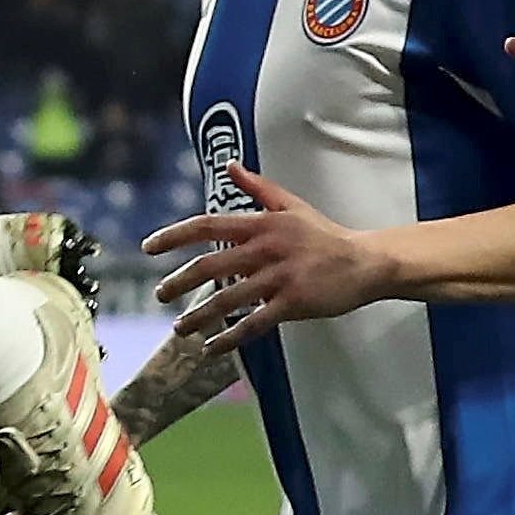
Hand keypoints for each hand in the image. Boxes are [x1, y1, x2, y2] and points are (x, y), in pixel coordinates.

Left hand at [144, 164, 397, 341]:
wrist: (365, 261)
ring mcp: (279, 277)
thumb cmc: (325, 234)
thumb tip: (229, 165)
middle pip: (211, 266)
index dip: (175, 236)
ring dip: (199, 316)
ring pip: (228, 299)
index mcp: (262, 224)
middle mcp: (266, 249)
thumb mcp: (292, 205)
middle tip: (160, 294)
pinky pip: (253, 324)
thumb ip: (257, 187)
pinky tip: (210, 348)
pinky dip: (229, 338)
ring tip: (179, 328)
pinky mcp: (292, 303)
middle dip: (180, 282)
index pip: (208, 225)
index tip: (149, 247)